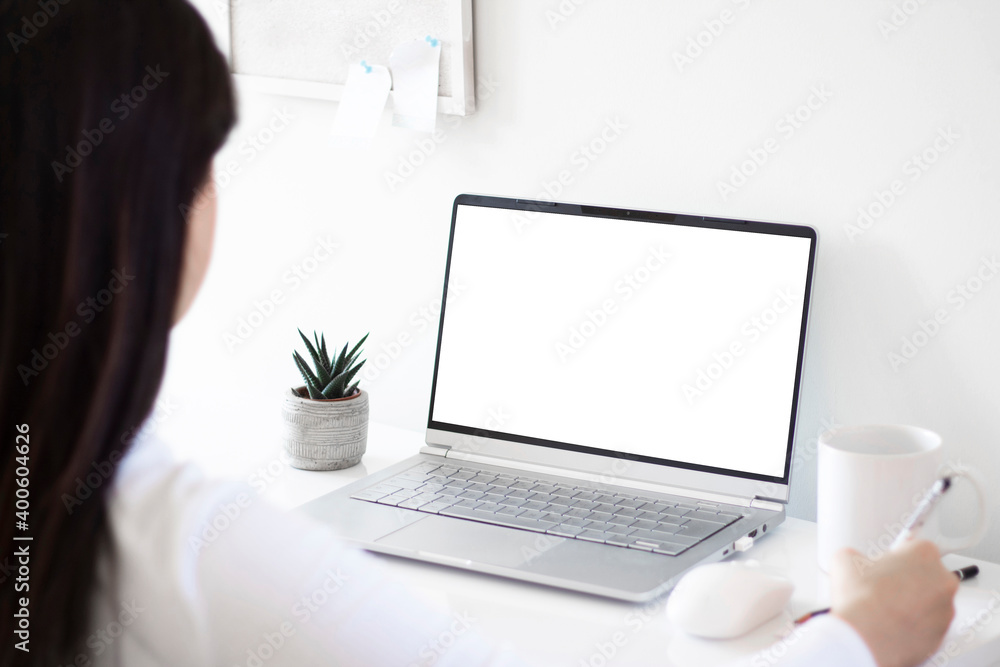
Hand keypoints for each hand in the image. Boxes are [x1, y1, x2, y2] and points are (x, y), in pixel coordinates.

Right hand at [830, 540, 958, 666]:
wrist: (866, 637)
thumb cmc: (861, 599)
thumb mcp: (845, 558)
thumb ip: (858, 555)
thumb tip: (855, 562)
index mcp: (924, 553)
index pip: (914, 548)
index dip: (896, 557)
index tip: (885, 566)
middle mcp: (943, 580)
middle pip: (927, 575)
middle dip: (908, 580)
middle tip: (883, 588)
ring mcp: (946, 609)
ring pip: (930, 602)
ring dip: (913, 604)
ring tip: (885, 609)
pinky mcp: (943, 635)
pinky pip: (929, 626)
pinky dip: (914, 626)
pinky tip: (892, 625)